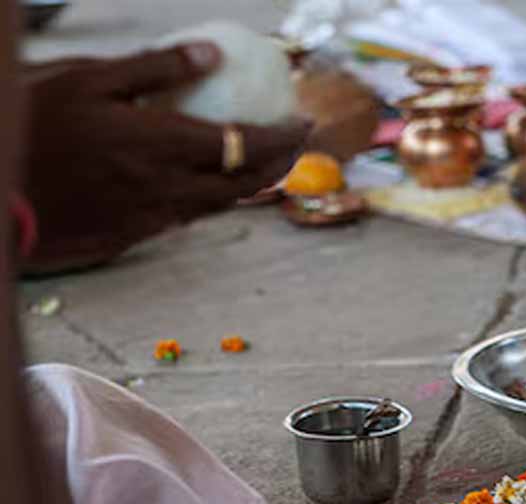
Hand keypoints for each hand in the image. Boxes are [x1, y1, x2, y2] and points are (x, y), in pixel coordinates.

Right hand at [20, 43, 307, 274]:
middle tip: (296, 144)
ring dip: (252, 185)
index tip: (303, 122)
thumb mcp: (86, 78)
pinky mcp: (131, 237)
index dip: (284, 136)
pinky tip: (211, 183)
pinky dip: (211, 199)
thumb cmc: (30, 125)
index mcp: (161, 144)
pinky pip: (186, 218)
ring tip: (266, 163)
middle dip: (282, 163)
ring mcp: (151, 217)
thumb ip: (154, 66)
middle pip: (246, 182)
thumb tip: (212, 52)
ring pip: (220, 204)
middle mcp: (167, 187)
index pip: (246, 144)